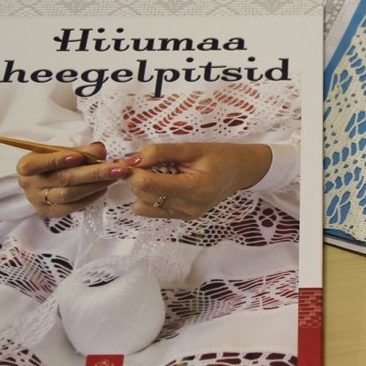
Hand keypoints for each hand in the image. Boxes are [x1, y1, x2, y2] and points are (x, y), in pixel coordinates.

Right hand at [16, 142, 128, 217]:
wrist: (46, 178)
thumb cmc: (56, 160)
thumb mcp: (64, 150)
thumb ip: (82, 150)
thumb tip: (100, 151)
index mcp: (26, 165)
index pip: (39, 163)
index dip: (58, 159)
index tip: (80, 157)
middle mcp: (29, 184)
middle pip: (63, 179)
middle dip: (93, 173)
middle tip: (117, 168)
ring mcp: (38, 201)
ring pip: (69, 195)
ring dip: (95, 185)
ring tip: (114, 177)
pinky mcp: (50, 212)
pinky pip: (73, 206)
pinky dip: (90, 197)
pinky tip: (103, 188)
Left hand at [122, 143, 272, 220]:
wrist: (239, 172)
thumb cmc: (219, 156)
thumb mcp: (191, 148)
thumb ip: (159, 152)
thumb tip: (130, 160)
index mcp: (195, 188)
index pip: (149, 185)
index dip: (131, 172)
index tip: (126, 160)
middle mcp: (188, 208)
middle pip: (142, 195)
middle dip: (136, 178)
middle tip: (145, 162)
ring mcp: (185, 216)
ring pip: (142, 206)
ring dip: (142, 189)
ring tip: (158, 173)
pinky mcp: (181, 218)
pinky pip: (151, 210)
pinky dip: (149, 196)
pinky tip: (163, 184)